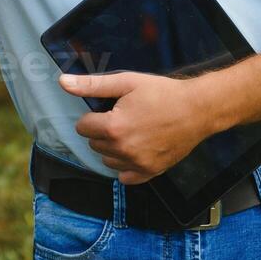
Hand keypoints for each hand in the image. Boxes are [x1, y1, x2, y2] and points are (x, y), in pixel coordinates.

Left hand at [60, 71, 214, 183]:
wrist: (198, 109)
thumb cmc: (162, 93)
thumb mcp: (125, 82)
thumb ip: (92, 85)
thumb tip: (62, 82)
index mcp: (113, 128)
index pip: (83, 127)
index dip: (94, 116)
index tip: (110, 109)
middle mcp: (123, 150)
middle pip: (94, 144)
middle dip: (103, 131)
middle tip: (124, 117)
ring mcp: (137, 164)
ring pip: (107, 160)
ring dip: (112, 148)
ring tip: (132, 131)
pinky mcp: (151, 172)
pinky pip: (125, 177)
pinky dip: (126, 166)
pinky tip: (135, 150)